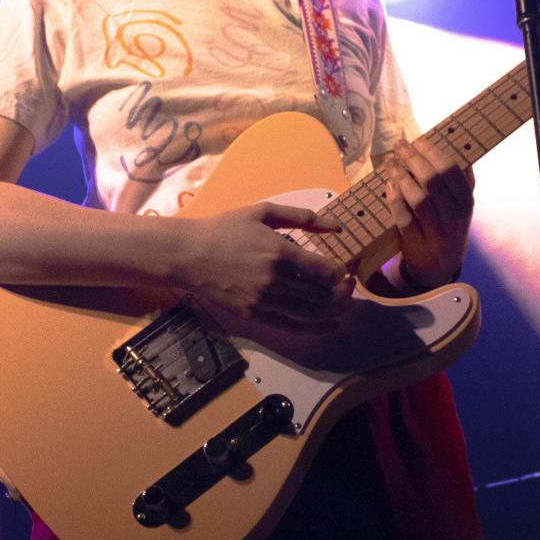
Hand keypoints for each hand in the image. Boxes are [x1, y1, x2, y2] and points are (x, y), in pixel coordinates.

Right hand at [174, 202, 351, 331]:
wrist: (189, 254)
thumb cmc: (226, 229)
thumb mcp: (263, 212)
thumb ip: (302, 217)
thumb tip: (336, 226)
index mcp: (280, 253)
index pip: (325, 272)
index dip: (341, 274)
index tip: (345, 270)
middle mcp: (275, 281)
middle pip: (322, 295)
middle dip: (343, 293)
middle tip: (350, 287)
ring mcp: (264, 301)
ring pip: (311, 314)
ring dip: (335, 312)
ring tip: (346, 305)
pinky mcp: (254, 315)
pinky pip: (292, 327)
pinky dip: (315, 328)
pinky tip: (330, 324)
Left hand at [382, 137, 473, 290]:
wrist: (440, 268)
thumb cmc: (448, 228)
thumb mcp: (460, 206)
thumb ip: (460, 180)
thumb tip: (454, 146)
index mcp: (466, 202)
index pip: (450, 170)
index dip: (432, 152)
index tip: (417, 140)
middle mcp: (455, 217)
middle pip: (433, 181)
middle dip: (413, 159)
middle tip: (399, 146)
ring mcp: (437, 232)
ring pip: (419, 199)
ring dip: (402, 177)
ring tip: (390, 163)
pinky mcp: (418, 244)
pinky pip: (404, 218)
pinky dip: (395, 200)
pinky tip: (389, 186)